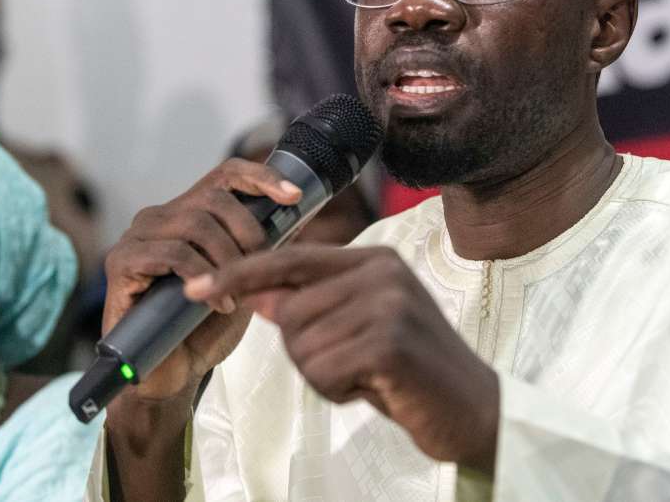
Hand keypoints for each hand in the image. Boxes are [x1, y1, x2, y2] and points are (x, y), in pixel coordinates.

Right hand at [102, 158, 302, 404]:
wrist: (173, 375)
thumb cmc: (206, 328)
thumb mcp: (245, 282)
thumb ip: (265, 248)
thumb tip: (303, 215)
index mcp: (190, 213)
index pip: (227, 173)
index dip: (263, 177)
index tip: (295, 197)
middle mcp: (161, 216)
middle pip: (215, 198)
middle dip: (249, 233)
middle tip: (261, 268)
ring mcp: (138, 236)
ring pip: (195, 224)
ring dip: (227, 259)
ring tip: (238, 296)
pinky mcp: (122, 262)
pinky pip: (172, 253)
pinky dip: (203, 276)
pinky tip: (217, 303)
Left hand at [182, 244, 500, 473]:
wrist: (473, 409)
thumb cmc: (413, 372)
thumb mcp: (362, 330)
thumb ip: (315, 307)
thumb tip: (259, 296)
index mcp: (375, 261)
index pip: (290, 260)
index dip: (240, 274)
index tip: (197, 288)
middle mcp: (382, 272)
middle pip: (290, 314)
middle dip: (309, 353)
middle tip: (356, 367)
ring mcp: (388, 303)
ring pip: (302, 345)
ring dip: (326, 375)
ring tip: (371, 376)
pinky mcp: (389, 341)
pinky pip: (322, 371)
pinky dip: (339, 391)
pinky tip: (377, 388)